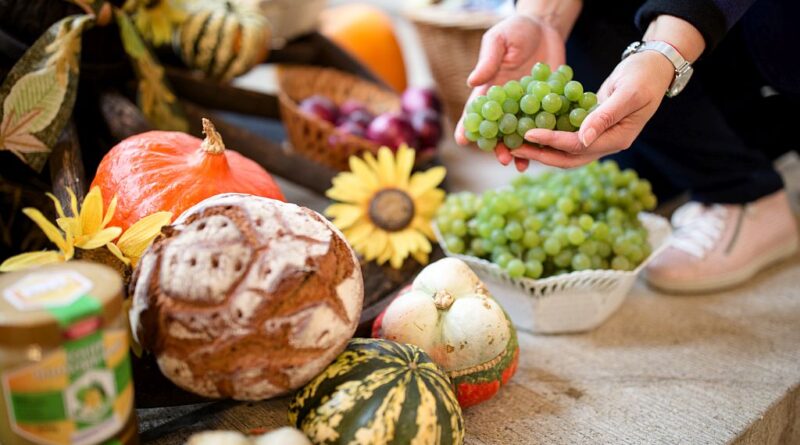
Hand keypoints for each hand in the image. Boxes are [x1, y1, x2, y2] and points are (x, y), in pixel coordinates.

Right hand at [454, 14, 565, 171]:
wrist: (546, 26)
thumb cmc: (516, 30)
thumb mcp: (499, 40)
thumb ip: (488, 60)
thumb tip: (473, 81)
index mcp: (491, 88)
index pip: (477, 111)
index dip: (469, 126)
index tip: (463, 140)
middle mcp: (508, 101)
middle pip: (499, 128)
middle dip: (498, 145)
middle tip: (501, 159)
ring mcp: (528, 105)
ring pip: (522, 132)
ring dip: (521, 149)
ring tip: (522, 164)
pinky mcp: (548, 103)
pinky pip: (546, 123)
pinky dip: (546, 137)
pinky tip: (547, 151)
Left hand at [510, 51, 673, 167]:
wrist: (654, 67)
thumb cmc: (644, 76)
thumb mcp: (627, 93)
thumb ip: (605, 116)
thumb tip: (582, 139)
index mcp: (618, 139)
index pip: (579, 147)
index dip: (552, 142)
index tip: (528, 134)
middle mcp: (606, 143)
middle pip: (568, 158)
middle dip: (540, 154)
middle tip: (513, 148)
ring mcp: (599, 137)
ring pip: (566, 152)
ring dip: (541, 150)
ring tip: (516, 143)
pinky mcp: (591, 127)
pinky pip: (567, 137)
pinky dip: (549, 137)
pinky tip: (529, 130)